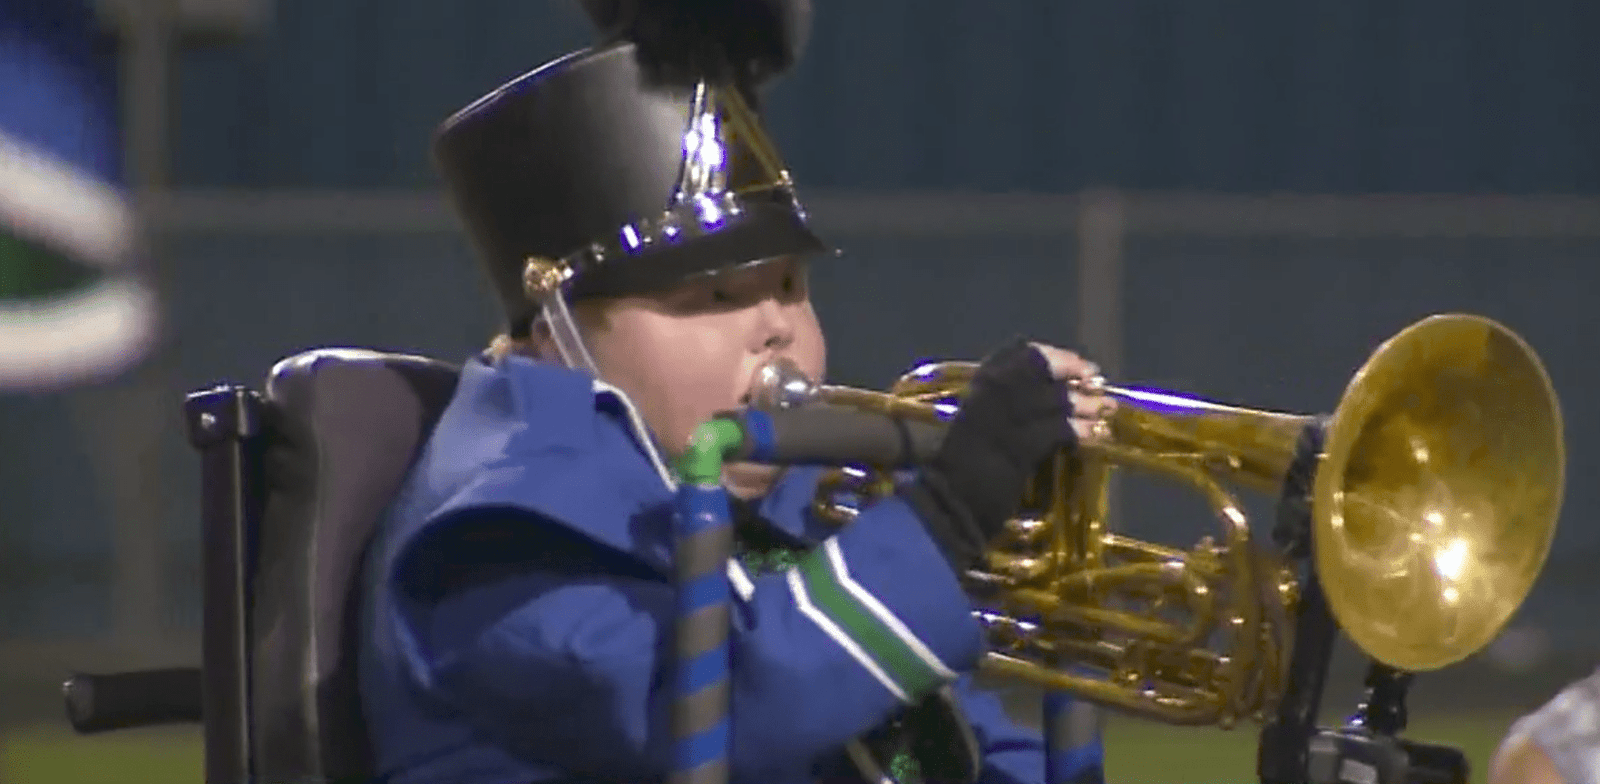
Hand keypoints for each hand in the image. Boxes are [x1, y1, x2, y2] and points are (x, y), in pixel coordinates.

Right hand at [910, 337, 1115, 559]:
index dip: (1051, 356)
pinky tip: (1095, 436)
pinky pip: (1054, 430)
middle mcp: (985, 396)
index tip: (1076, 364)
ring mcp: (998, 421)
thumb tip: (1050, 397)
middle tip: (1097, 381)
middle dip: (1071, 371)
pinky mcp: (1013, 449)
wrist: (946, 508)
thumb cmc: (962, 474)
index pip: (1016, 355)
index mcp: (975, 389)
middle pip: (1036, 369)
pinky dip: (1079, 430)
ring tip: (1105, 409)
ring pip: (1050, 398)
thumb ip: (1006, 410)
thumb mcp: (980, 430)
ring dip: (1083, 402)